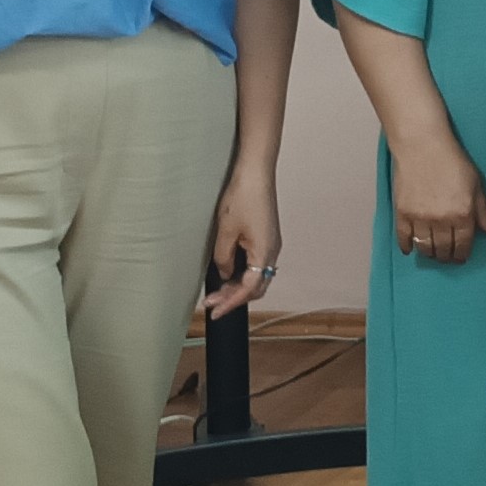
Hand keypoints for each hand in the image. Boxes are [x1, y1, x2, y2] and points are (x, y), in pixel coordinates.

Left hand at [207, 164, 283, 314]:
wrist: (255, 173)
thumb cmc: (242, 198)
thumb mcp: (225, 231)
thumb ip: (223, 258)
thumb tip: (223, 274)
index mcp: (265, 252)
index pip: (249, 288)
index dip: (231, 302)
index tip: (215, 311)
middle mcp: (272, 251)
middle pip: (257, 286)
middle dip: (235, 298)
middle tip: (213, 303)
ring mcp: (271, 244)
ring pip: (257, 276)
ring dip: (239, 286)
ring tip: (217, 290)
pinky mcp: (267, 237)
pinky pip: (257, 264)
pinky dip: (243, 273)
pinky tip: (228, 271)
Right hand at [390, 137, 485, 267]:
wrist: (423, 147)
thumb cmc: (453, 161)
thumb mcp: (476, 184)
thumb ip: (483, 210)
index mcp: (463, 214)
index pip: (463, 245)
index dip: (462, 255)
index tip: (461, 258)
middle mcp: (441, 220)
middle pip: (443, 250)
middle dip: (446, 257)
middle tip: (447, 258)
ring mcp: (420, 218)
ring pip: (424, 247)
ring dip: (429, 254)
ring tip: (433, 253)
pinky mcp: (402, 213)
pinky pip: (403, 238)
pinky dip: (407, 246)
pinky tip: (410, 249)